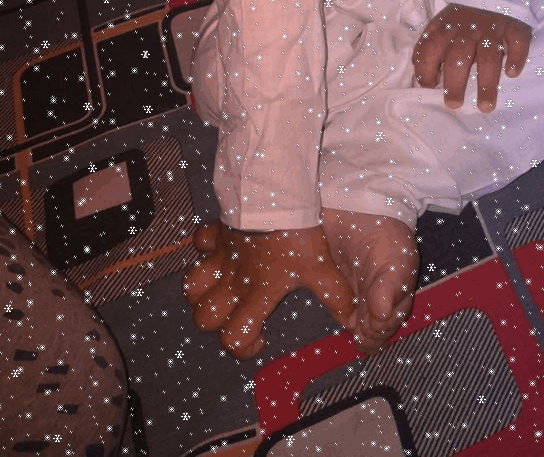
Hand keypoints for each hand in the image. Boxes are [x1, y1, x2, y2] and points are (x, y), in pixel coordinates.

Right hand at [183, 221, 355, 358]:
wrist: (277, 195)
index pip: (234, 338)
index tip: (259, 337)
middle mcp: (233, 280)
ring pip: (192, 287)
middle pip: (204, 318)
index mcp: (257, 294)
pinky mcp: (219, 232)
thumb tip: (351, 320)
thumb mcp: (322, 269)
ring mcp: (221, 256)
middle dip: (216, 324)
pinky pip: (199, 243)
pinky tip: (220, 250)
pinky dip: (206, 249)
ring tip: (221, 290)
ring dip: (202, 292)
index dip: (242, 347)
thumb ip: (337, 297)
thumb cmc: (297, 234)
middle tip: (238, 315)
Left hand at [412, 2, 531, 112]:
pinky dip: (515, 57)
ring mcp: (492, 29)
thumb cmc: (463, 20)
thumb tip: (425, 82)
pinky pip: (516, 42)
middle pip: (458, 56)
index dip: (425, 70)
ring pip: (488, 55)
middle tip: (454, 104)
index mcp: (445, 29)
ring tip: (485, 105)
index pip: (429, 50)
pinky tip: (512, 73)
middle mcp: (467, 29)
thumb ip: (430, 50)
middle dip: (454, 82)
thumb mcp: (441, 27)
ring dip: (486, 82)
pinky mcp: (515, 27)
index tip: (431, 87)